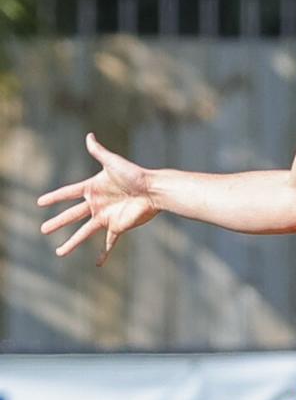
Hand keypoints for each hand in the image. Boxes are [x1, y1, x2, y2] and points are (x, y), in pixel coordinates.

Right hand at [38, 133, 157, 265]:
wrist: (152, 190)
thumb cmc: (135, 174)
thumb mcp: (113, 162)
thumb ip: (99, 152)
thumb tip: (89, 136)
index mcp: (93, 188)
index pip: (68, 193)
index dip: (54, 198)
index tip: (40, 202)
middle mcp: (97, 204)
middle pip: (72, 215)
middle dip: (57, 223)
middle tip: (43, 230)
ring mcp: (106, 216)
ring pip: (84, 232)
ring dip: (72, 243)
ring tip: (59, 253)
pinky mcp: (117, 226)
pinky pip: (109, 242)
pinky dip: (104, 253)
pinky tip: (98, 263)